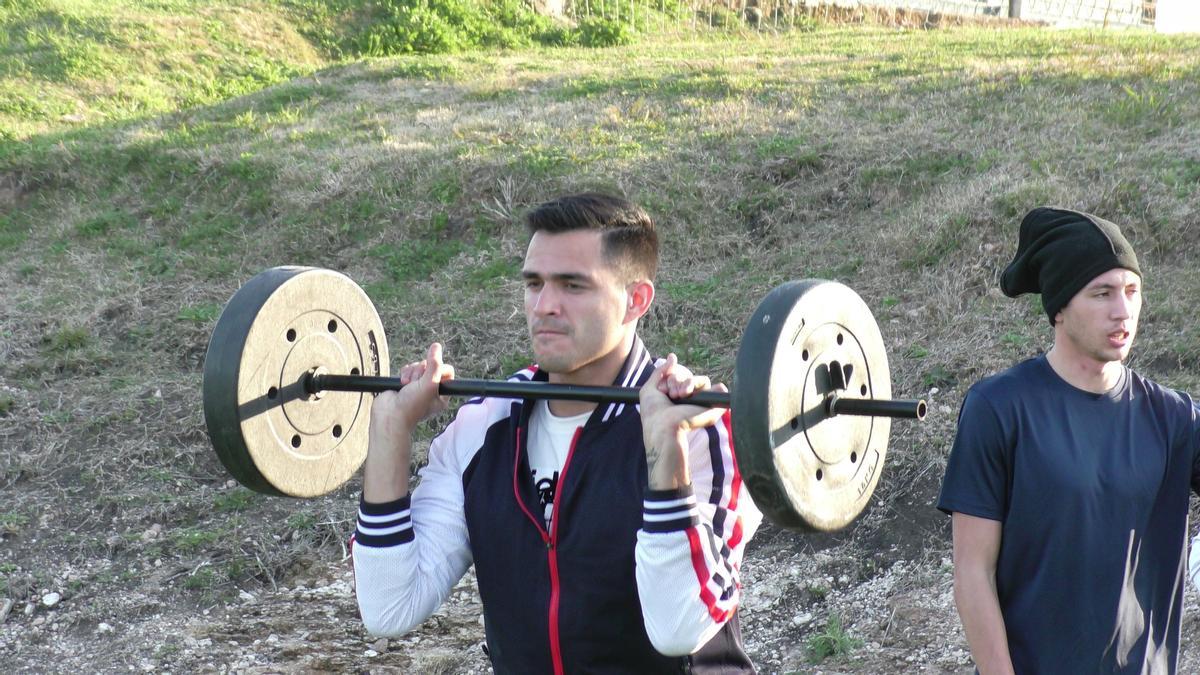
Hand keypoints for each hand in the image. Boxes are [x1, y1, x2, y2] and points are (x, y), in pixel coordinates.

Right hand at [371, 342, 455, 436]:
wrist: (389, 414)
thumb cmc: (410, 406)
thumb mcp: (429, 385)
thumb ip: (434, 365)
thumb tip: (436, 346)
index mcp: (441, 395)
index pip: (447, 372)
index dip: (438, 369)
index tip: (430, 375)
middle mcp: (431, 390)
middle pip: (431, 366)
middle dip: (421, 372)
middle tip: (415, 384)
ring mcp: (418, 386)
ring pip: (419, 366)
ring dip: (412, 373)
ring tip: (407, 385)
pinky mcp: (406, 383)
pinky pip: (408, 369)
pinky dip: (404, 373)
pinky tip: (401, 384)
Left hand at [638, 353, 727, 489]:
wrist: (662, 426)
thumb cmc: (653, 412)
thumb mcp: (650, 388)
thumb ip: (660, 372)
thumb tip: (673, 356)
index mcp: (677, 396)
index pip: (680, 377)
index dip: (671, 378)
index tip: (662, 390)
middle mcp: (690, 399)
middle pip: (689, 377)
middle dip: (677, 380)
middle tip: (671, 394)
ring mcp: (701, 402)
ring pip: (701, 380)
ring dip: (687, 383)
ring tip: (680, 395)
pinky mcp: (712, 406)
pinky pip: (719, 390)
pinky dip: (714, 388)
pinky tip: (694, 393)